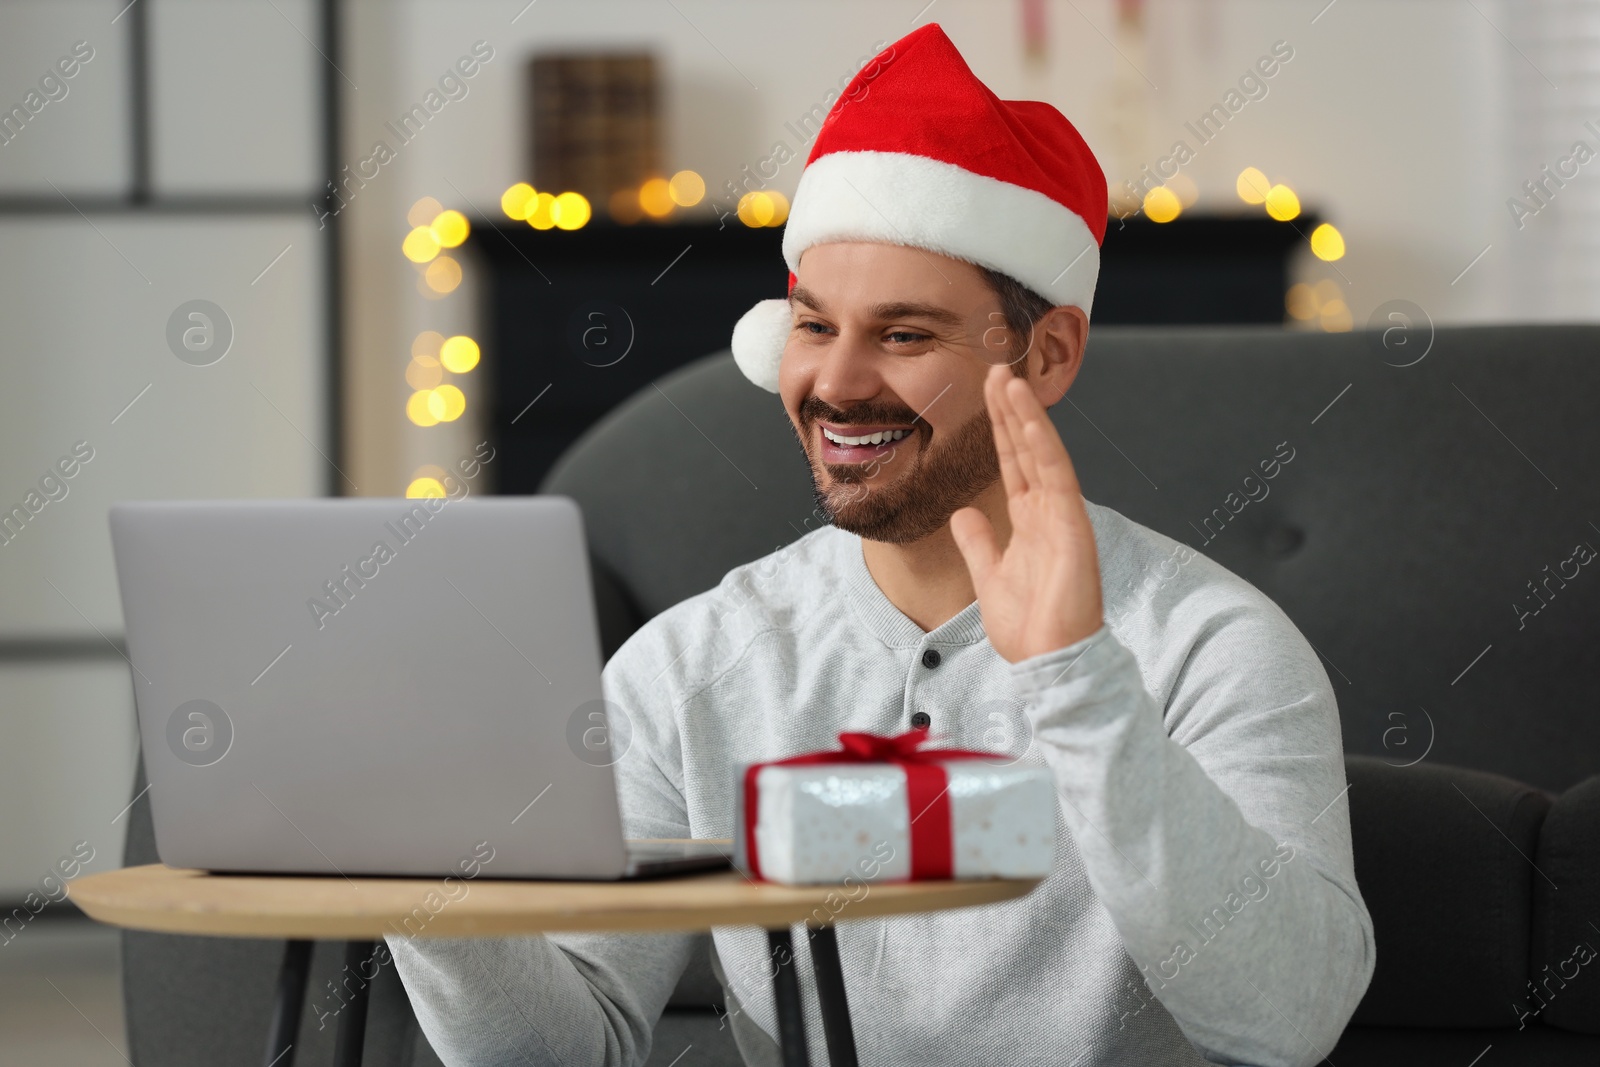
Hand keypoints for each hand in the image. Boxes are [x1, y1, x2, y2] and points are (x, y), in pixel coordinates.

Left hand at [950, 364, 1103, 663]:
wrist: (1048, 661)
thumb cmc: (1027, 627)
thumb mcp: (989, 576)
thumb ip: (978, 542)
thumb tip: (962, 513)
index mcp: (1030, 521)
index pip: (1012, 463)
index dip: (999, 428)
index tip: (987, 393)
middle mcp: (1048, 512)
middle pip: (1027, 449)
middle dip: (1011, 410)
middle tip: (995, 369)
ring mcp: (1063, 516)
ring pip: (1043, 454)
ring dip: (1025, 416)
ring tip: (1007, 379)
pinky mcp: (1072, 526)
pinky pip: (1057, 476)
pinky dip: (1042, 444)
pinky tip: (1027, 417)